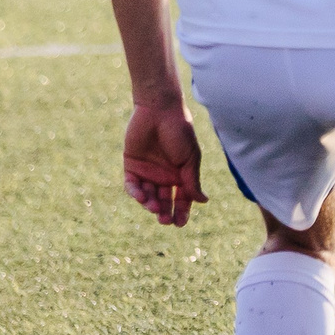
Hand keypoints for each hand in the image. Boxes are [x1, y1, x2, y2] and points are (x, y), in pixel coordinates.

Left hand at [123, 101, 207, 226]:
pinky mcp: (131, 165)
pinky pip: (132, 185)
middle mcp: (164, 176)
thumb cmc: (179, 132)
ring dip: (150, 204)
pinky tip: (142, 195)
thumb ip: (192, 181)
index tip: (180, 224)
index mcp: (181, 174)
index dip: (182, 212)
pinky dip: (136, 192)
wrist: (159, 111)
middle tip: (164, 220)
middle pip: (164, 201)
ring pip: (148, 196)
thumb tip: (203, 201)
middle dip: (164, 212)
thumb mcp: (189, 159)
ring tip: (153, 206)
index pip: (182, 198)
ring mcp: (147, 172)